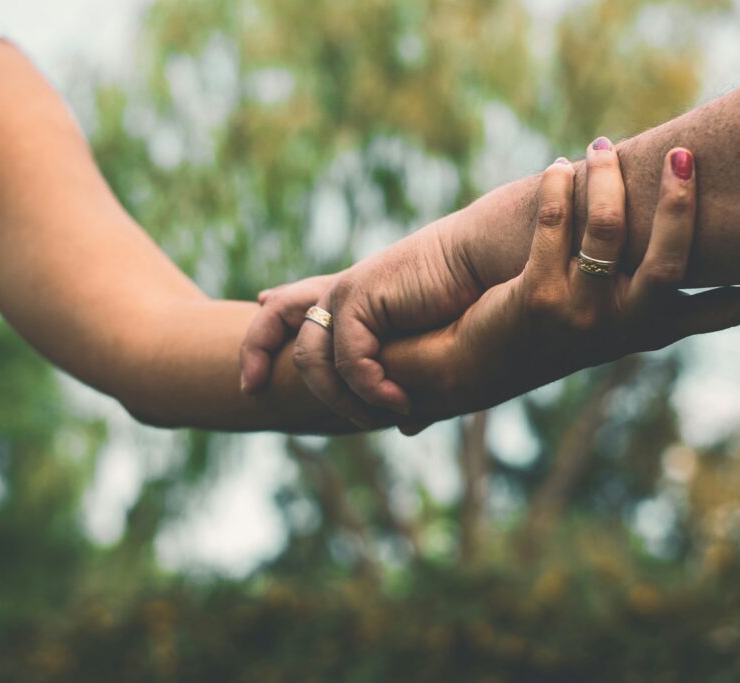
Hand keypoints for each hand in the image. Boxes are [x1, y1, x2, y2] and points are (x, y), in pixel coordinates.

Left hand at [240, 209, 495, 424]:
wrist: (489, 266)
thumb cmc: (471, 305)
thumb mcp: (432, 353)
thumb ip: (411, 385)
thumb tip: (406, 426)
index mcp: (355, 301)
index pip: (295, 310)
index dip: (267, 334)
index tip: (253, 365)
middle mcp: (342, 294)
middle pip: (274, 320)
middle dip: (256, 351)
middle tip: (250, 387)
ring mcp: (346, 294)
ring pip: (310, 358)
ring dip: (338, 398)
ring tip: (373, 417)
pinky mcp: (358, 295)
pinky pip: (347, 359)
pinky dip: (370, 388)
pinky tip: (396, 404)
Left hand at [383, 143, 739, 421]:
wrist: (473, 365)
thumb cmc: (543, 330)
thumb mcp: (601, 314)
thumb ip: (636, 280)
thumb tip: (673, 221)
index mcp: (648, 331)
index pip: (723, 313)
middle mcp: (623, 327)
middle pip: (675, 260)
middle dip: (683, 202)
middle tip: (684, 155)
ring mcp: (581, 314)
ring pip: (609, 228)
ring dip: (607, 178)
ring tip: (598, 150)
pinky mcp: (536, 297)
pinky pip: (554, 223)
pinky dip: (558, 187)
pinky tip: (557, 170)